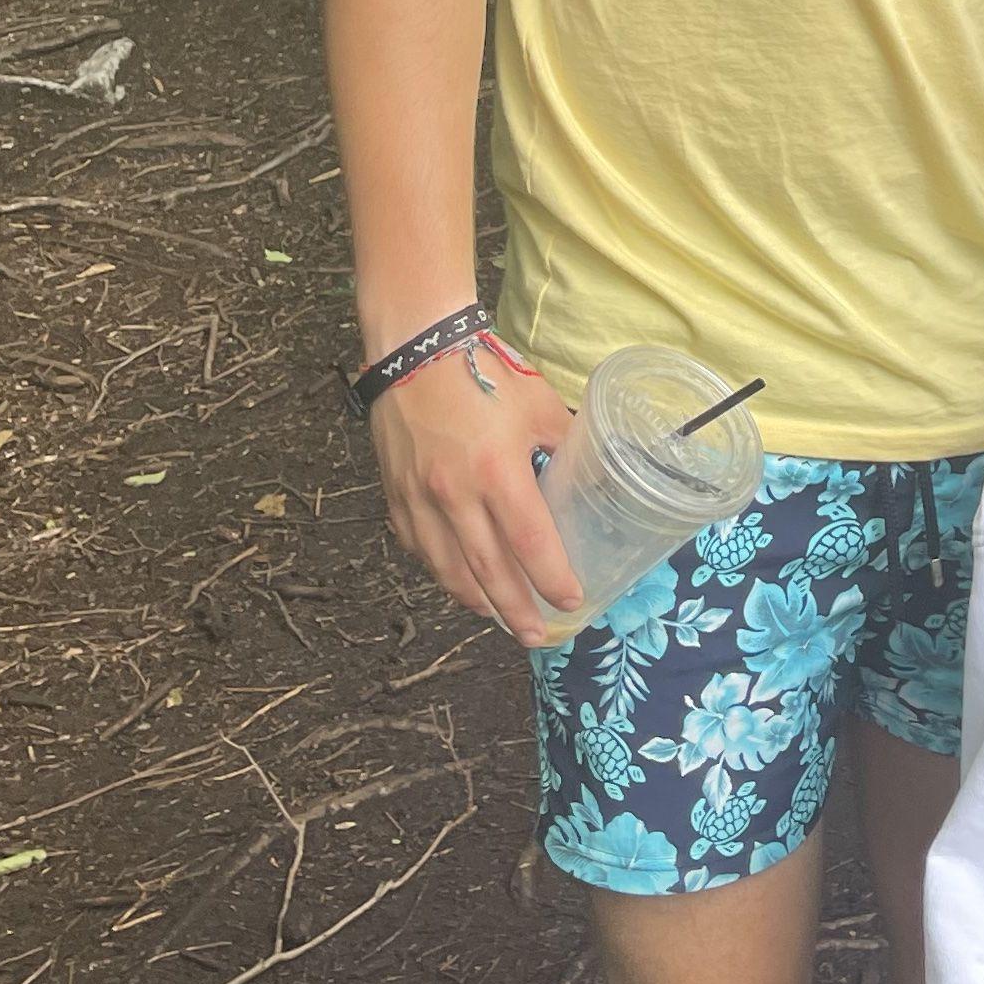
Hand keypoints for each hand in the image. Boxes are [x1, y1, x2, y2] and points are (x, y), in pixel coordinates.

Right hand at [368, 331, 583, 645]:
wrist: (415, 347)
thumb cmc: (483, 370)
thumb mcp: (538, 404)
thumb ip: (562, 445)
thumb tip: (588, 475)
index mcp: (497, 471)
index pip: (530, 542)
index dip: (551, 578)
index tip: (570, 600)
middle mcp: (455, 495)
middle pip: (488, 571)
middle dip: (516, 610)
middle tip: (537, 636)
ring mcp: (419, 499)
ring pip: (448, 569)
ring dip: (476, 600)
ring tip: (499, 618)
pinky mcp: (395, 495)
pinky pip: (419, 548)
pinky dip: (441, 571)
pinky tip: (458, 581)